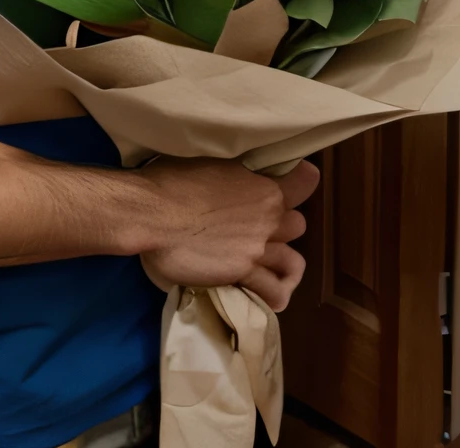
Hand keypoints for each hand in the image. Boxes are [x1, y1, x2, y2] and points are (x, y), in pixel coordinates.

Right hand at [138, 157, 318, 311]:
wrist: (154, 214)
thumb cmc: (175, 179)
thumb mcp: (213, 164)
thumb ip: (236, 176)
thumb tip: (235, 177)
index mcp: (265, 188)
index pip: (305, 182)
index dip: (301, 180)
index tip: (295, 179)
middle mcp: (269, 219)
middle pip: (297, 224)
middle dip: (283, 224)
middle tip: (261, 224)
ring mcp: (257, 250)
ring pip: (292, 261)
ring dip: (284, 261)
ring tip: (272, 264)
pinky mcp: (242, 274)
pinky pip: (273, 290)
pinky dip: (274, 294)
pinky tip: (269, 294)